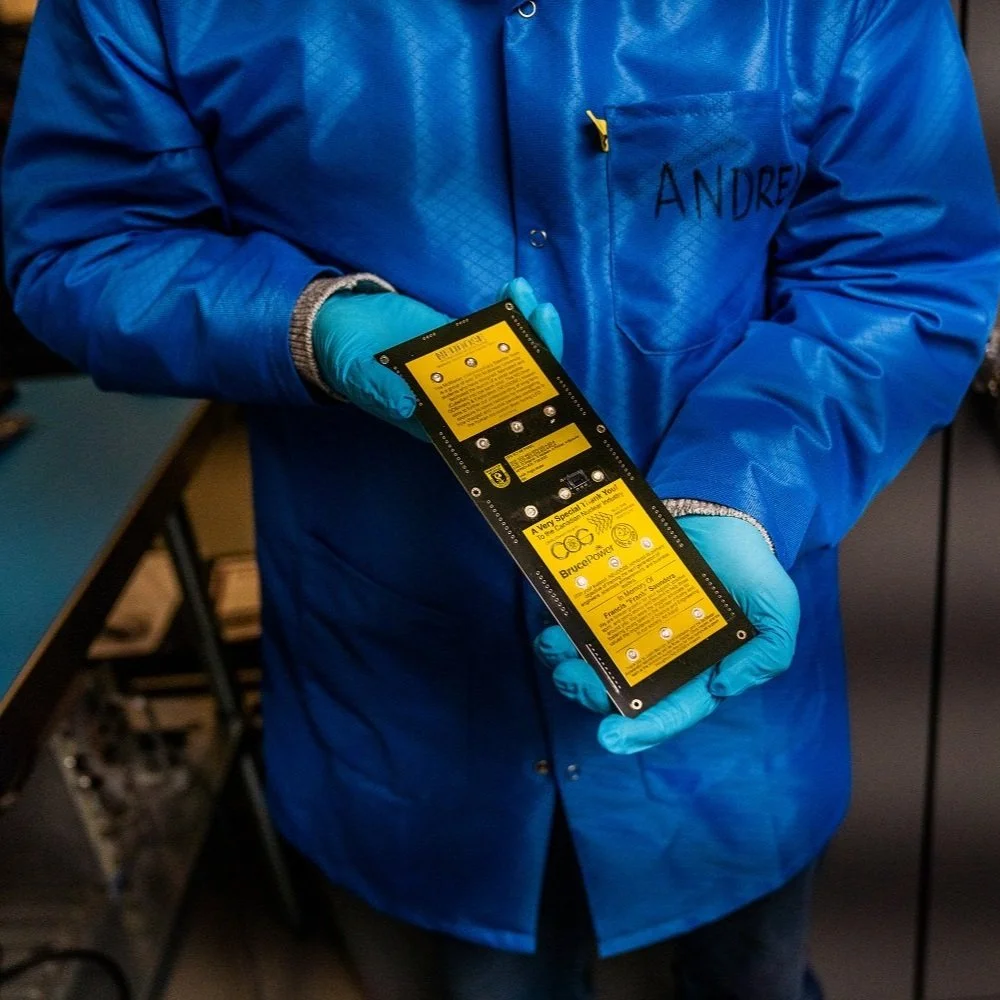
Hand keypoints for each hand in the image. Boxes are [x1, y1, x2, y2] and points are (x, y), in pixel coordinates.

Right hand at [312, 277, 562, 437]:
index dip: (523, 401)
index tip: (539, 368)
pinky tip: (515, 289)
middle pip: (514, 386)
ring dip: (526, 327)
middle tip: (543, 315)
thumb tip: (408, 404)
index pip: (494, 421)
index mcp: (442, 422)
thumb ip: (382, 390)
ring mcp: (464, 368)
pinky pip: (493, 330)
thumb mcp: (359, 377)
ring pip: (509, 356)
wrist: (334, 327)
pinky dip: (507, 310)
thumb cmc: (344, 361)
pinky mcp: (461, 339)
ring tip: (527, 293)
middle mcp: (461, 400)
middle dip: (536, 353)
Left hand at [534, 515, 799, 753]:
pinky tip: (549, 616)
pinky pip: (580, 614)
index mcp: (696, 672)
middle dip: (587, 690)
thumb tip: (721, 687)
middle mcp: (657, 657)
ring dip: (564, 659)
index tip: (609, 738)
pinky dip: (560, 619)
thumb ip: (765, 656)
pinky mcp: (610, 597)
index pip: (668, 712)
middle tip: (569, 677)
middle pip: (616, 689)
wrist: (722, 512)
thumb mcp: (777, 614)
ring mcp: (629, 627)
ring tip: (551, 645)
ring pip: (590, 657)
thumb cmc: (752, 570)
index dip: (639, 732)